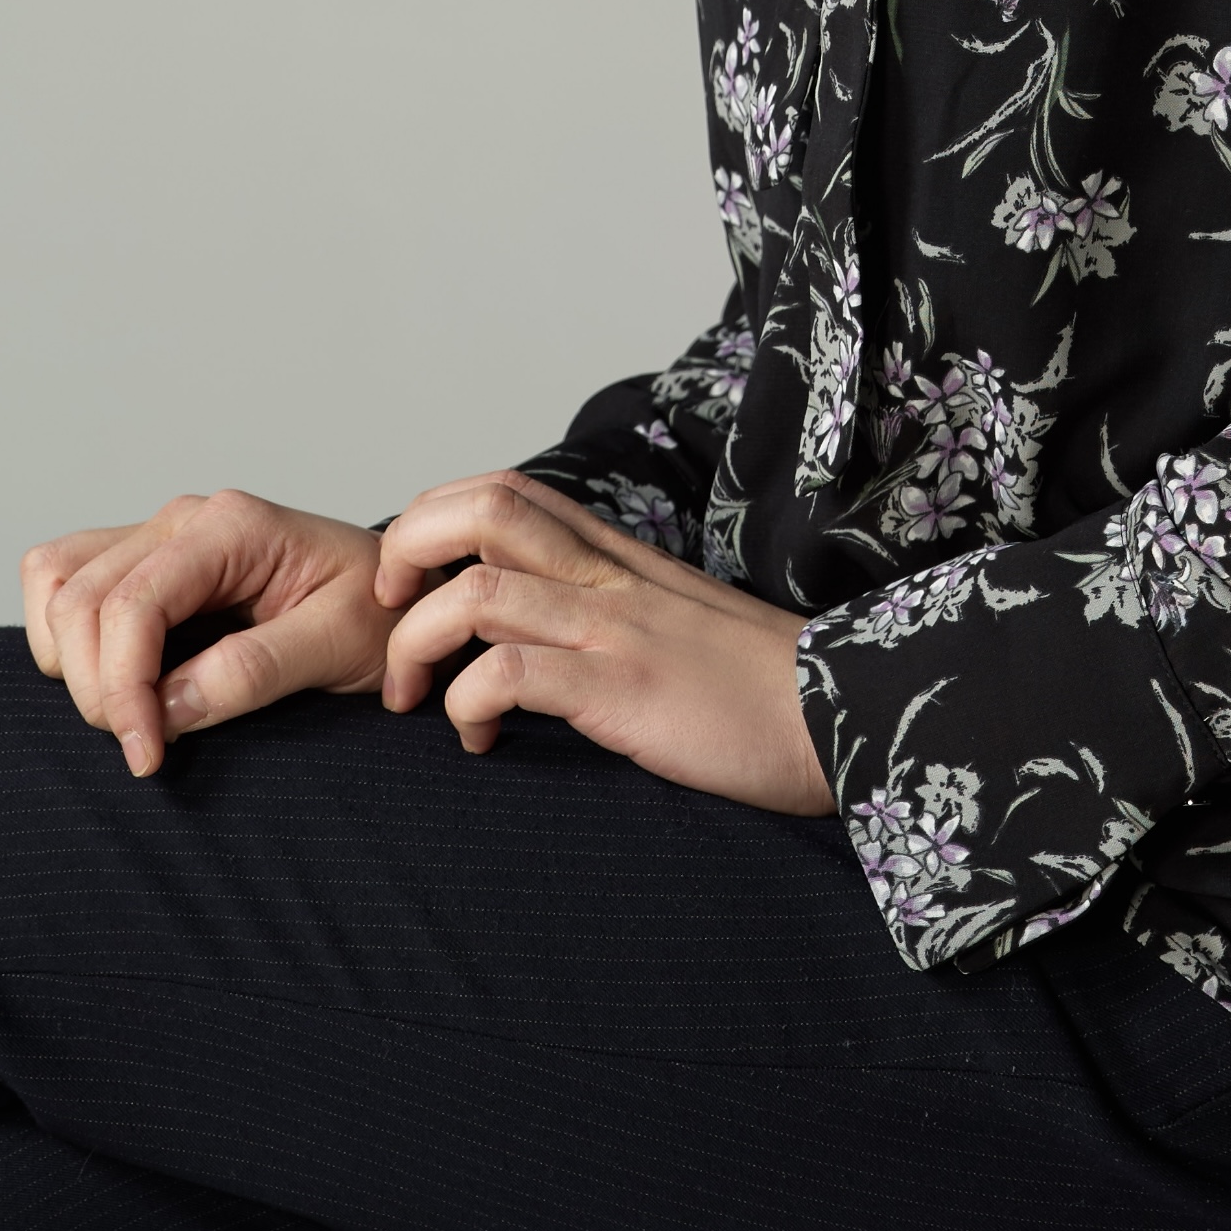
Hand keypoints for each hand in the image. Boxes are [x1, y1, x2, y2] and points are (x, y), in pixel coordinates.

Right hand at [22, 492, 388, 776]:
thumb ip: (256, 670)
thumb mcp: (341, 644)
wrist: (398, 594)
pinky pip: (64, 580)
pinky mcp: (145, 562)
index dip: (122, 686)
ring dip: (71, 659)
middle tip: (146, 747)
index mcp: (233, 526)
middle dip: (97, 686)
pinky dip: (65, 634)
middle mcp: (184, 519)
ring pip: (57, 583)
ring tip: (129, 715)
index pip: (134, 603)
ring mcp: (159, 535)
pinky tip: (114, 678)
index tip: (147, 755)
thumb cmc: (377, 611)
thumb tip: (169, 706)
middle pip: (80, 599)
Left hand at [376, 471, 830, 815]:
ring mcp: (615, 628)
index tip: (412, 584)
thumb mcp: (672, 619)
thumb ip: (608, 605)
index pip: (505, 491)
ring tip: (415, 698)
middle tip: (388, 617)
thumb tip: (532, 626)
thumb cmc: (757, 685)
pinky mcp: (625, 689)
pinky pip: (511, 673)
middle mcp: (608, 576)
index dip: (435, 519)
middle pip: (480, 509)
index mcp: (617, 556)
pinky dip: (468, 704)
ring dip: (416, 644)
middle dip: (406, 551)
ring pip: (477, 591)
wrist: (841, 714)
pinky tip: (481, 739)